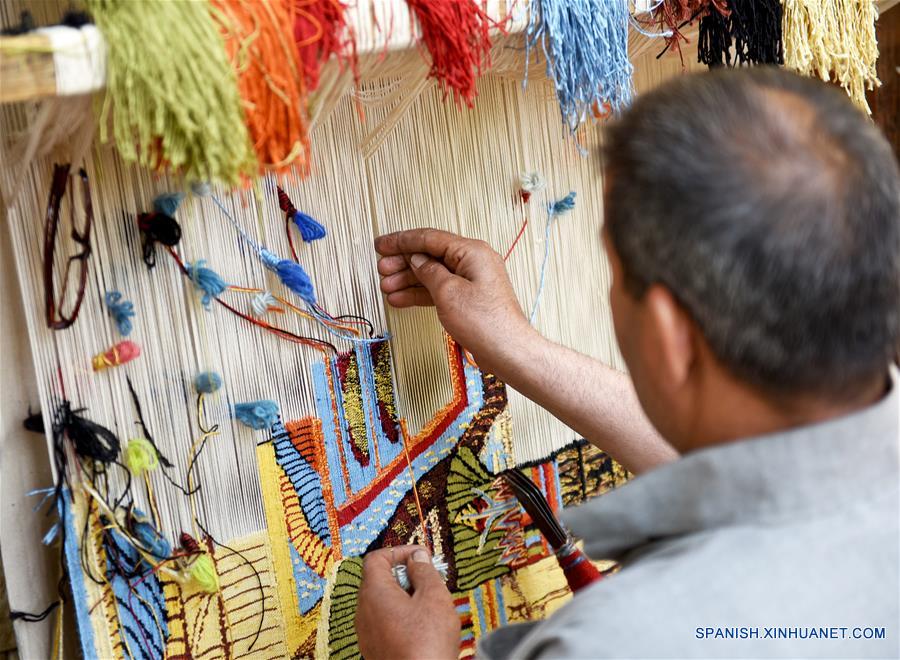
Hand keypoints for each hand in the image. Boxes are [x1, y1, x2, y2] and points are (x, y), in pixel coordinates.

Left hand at [355, 545, 459, 659]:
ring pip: (382, 602)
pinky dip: (401, 616)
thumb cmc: (426, 643)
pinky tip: (423, 627)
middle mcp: (363, 611)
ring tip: (430, 605)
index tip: (422, 556)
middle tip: (430, 580)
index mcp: (374, 592)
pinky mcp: (374, 649)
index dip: (400, 552)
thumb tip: (417, 556)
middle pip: (378, 579)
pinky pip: (384, 622)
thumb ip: (425, 571)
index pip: (377, 558)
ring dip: (405, 597)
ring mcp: (366, 633)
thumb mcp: (434, 597)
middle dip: (405, 575)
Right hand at [375, 229, 535, 371]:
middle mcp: (473, 262)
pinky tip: (401, 299)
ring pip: (433, 274)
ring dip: (408, 280)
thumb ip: (428, 271)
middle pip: (430, 255)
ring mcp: (471, 281)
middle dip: (403, 262)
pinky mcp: (469, 298)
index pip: (429, 238)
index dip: (402, 241)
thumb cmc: (485, 322)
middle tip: (382, 269)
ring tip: (387, 287)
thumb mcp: (448, 292)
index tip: (382, 245)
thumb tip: (417, 259)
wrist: (507, 350)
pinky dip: (420, 293)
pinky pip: (439, 289)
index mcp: (471, 252)